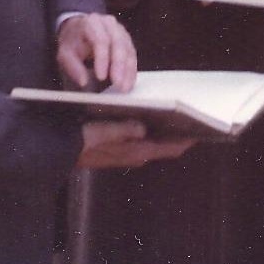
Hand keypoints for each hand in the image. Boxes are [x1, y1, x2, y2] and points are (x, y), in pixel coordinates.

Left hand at [57, 13, 136, 92]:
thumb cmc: (73, 42)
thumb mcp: (65, 53)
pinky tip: (128, 83)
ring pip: (128, 49)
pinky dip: (131, 70)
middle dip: (119, 66)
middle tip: (118, 84)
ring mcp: (120, 31)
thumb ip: (73, 66)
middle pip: (118, 43)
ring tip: (124, 88)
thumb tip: (83, 81)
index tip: (101, 77)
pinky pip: (132, 55)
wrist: (79, 30)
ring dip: (128, 70)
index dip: (102, 59)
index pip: (100, 39)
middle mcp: (109, 23)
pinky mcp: (126, 40)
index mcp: (92, 22)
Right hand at [77, 120, 193, 168]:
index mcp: (135, 151)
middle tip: (193, 113)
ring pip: (156, 140)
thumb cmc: (80, 141)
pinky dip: (152, 127)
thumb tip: (144, 127)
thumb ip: (123, 130)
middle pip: (166, 144)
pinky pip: (144, 138)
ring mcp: (129, 152)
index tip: (203, 126)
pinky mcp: (121, 147)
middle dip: (180, 130)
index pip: (170, 148)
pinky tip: (151, 112)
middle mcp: (136, 153)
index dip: (187, 139)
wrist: (60, 153)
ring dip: (166, 128)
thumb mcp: (100, 132)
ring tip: (176, 109)